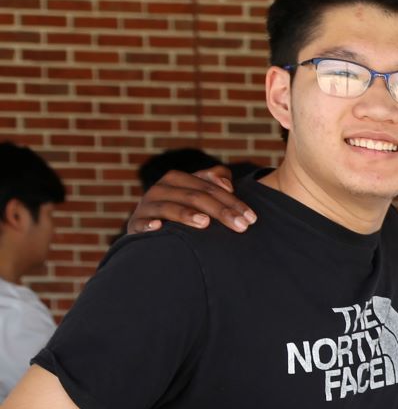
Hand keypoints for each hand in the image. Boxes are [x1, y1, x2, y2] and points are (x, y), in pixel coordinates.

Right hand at [127, 166, 255, 235]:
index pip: (210, 187)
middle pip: (194, 196)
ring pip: (168, 208)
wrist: (150, 229)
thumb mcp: (200, 194)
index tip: (252, 218)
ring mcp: (147, 206)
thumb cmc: (183, 211)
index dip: (232, 201)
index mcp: (178, 179)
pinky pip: (141, 223)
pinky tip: (158, 227)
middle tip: (241, 226)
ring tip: (205, 223)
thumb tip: (227, 184)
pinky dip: (148, 224)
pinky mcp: (135, 224)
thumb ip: (215, 181)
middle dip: (220, 211)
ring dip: (186, 215)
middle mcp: (161, 189)